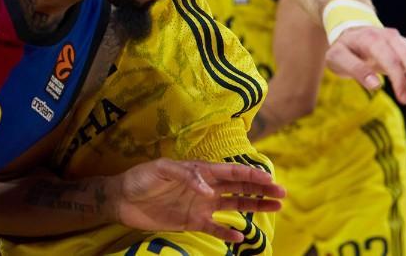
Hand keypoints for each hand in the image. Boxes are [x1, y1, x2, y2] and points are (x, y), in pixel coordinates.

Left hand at [107, 159, 284, 242]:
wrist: (122, 199)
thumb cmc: (140, 178)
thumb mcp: (161, 170)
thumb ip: (186, 176)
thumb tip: (209, 190)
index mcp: (199, 171)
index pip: (231, 172)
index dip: (251, 175)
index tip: (270, 180)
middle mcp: (205, 187)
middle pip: (239, 187)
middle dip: (261, 189)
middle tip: (282, 193)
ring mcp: (200, 205)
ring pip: (234, 205)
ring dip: (254, 206)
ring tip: (276, 207)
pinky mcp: (192, 221)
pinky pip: (216, 227)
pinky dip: (229, 231)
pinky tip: (242, 236)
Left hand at [325, 25, 405, 103]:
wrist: (350, 32)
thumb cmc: (343, 49)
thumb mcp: (337, 58)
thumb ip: (355, 69)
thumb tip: (375, 85)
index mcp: (372, 39)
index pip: (390, 59)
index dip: (399, 80)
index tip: (404, 100)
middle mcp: (390, 38)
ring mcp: (401, 42)